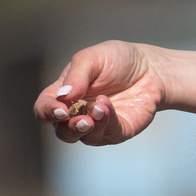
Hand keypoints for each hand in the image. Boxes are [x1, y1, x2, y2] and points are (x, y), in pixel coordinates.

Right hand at [34, 41, 163, 144]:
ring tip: (100, 106)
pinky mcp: (116, 131)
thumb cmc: (117, 60)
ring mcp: (96, 125)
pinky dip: (106, 121)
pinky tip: (108, 106)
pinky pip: (106, 134)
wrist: (151, 68)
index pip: (44, 109)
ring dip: (89, 125)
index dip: (47, 112)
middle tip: (81, 118)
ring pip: (82, 137)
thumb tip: (63, 96)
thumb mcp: (92, 58)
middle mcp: (76, 113)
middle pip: (61, 131)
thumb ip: (76, 75)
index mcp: (63, 94)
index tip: (60, 108)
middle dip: (68, 127)